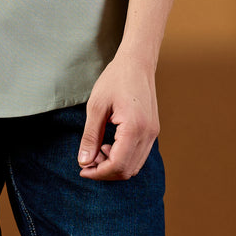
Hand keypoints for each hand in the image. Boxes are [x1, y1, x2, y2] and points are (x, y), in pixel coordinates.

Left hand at [77, 54, 158, 180]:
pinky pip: (139, 155)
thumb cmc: (115, 79)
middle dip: (105, 171)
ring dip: (114, 165)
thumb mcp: (96, 107)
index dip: (98, 173)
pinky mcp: (152, 131)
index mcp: (134, 128)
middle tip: (87, 161)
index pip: (117, 165)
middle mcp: (148, 134)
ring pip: (135, 166)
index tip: (83, 169)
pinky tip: (109, 145)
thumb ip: (90, 137)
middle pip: (127, 170)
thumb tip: (84, 162)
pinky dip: (123, 158)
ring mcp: (153, 133)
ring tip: (97, 151)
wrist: (137, 62)